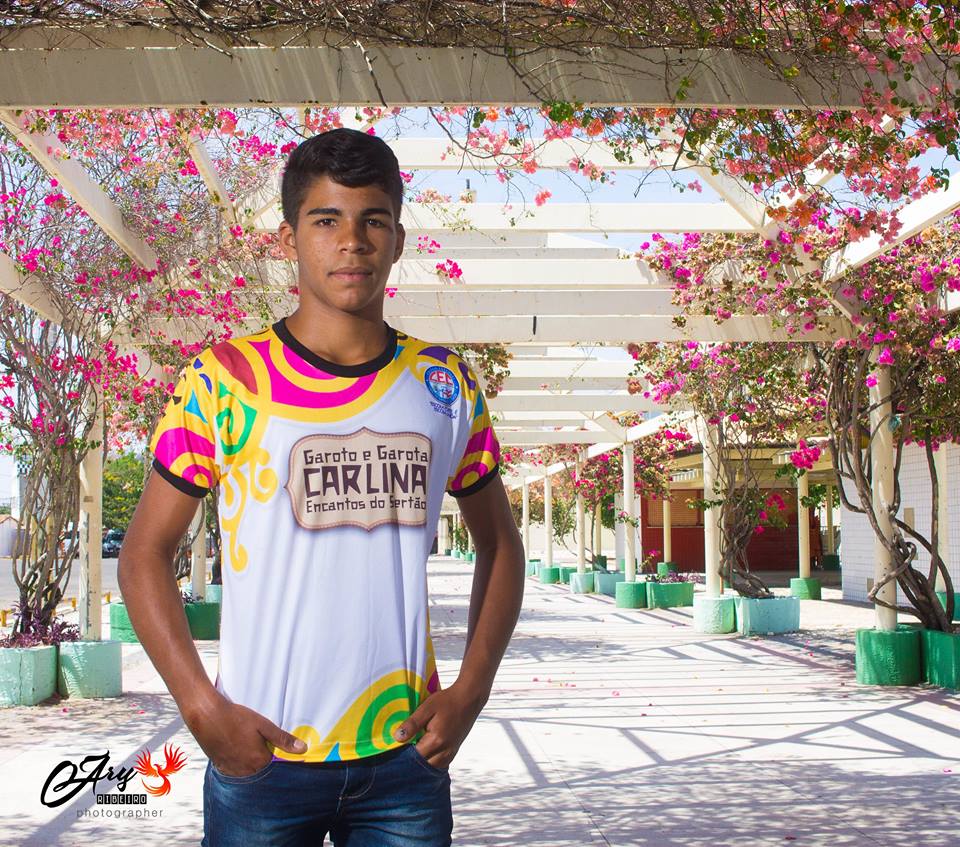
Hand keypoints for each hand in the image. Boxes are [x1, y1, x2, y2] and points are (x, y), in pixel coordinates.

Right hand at [184, 692, 306, 776]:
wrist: (207, 715)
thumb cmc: (236, 717)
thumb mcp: (263, 725)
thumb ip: (282, 739)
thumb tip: (303, 749)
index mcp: (259, 760)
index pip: (276, 766)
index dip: (276, 754)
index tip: (274, 746)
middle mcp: (246, 770)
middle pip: (261, 770)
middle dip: (263, 759)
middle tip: (258, 743)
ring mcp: (232, 770)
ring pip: (248, 772)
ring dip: (251, 763)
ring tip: (246, 744)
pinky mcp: (221, 767)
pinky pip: (234, 772)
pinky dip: (238, 764)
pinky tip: (237, 750)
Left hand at [391, 681, 487, 769]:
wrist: (469, 698)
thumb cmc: (447, 701)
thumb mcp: (427, 708)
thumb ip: (412, 724)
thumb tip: (397, 738)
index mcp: (436, 741)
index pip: (414, 757)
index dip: (404, 754)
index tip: (396, 749)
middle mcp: (445, 751)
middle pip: (423, 765)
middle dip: (412, 760)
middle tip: (403, 749)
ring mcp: (451, 752)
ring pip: (432, 766)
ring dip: (423, 761)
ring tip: (414, 749)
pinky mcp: (455, 751)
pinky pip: (440, 763)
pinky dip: (432, 760)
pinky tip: (426, 750)